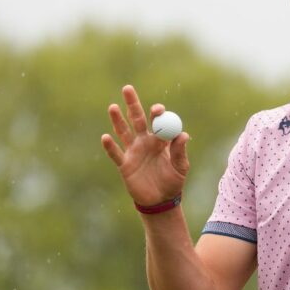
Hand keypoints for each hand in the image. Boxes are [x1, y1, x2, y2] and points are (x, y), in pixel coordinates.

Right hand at [101, 85, 189, 206]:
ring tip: (112, 107)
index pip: (158, 121)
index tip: (157, 109)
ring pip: (124, 132)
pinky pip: (116, 154)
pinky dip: (111, 147)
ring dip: (118, 120)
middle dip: (132, 104)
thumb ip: (180, 151)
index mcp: (161, 139)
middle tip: (127, 88)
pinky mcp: (125, 165)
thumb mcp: (181, 166)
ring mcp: (133, 152)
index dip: (157, 113)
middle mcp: (145, 141)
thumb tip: (183, 135)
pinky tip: (106, 137)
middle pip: (137, 119)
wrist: (161, 200)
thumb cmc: (173, 181)